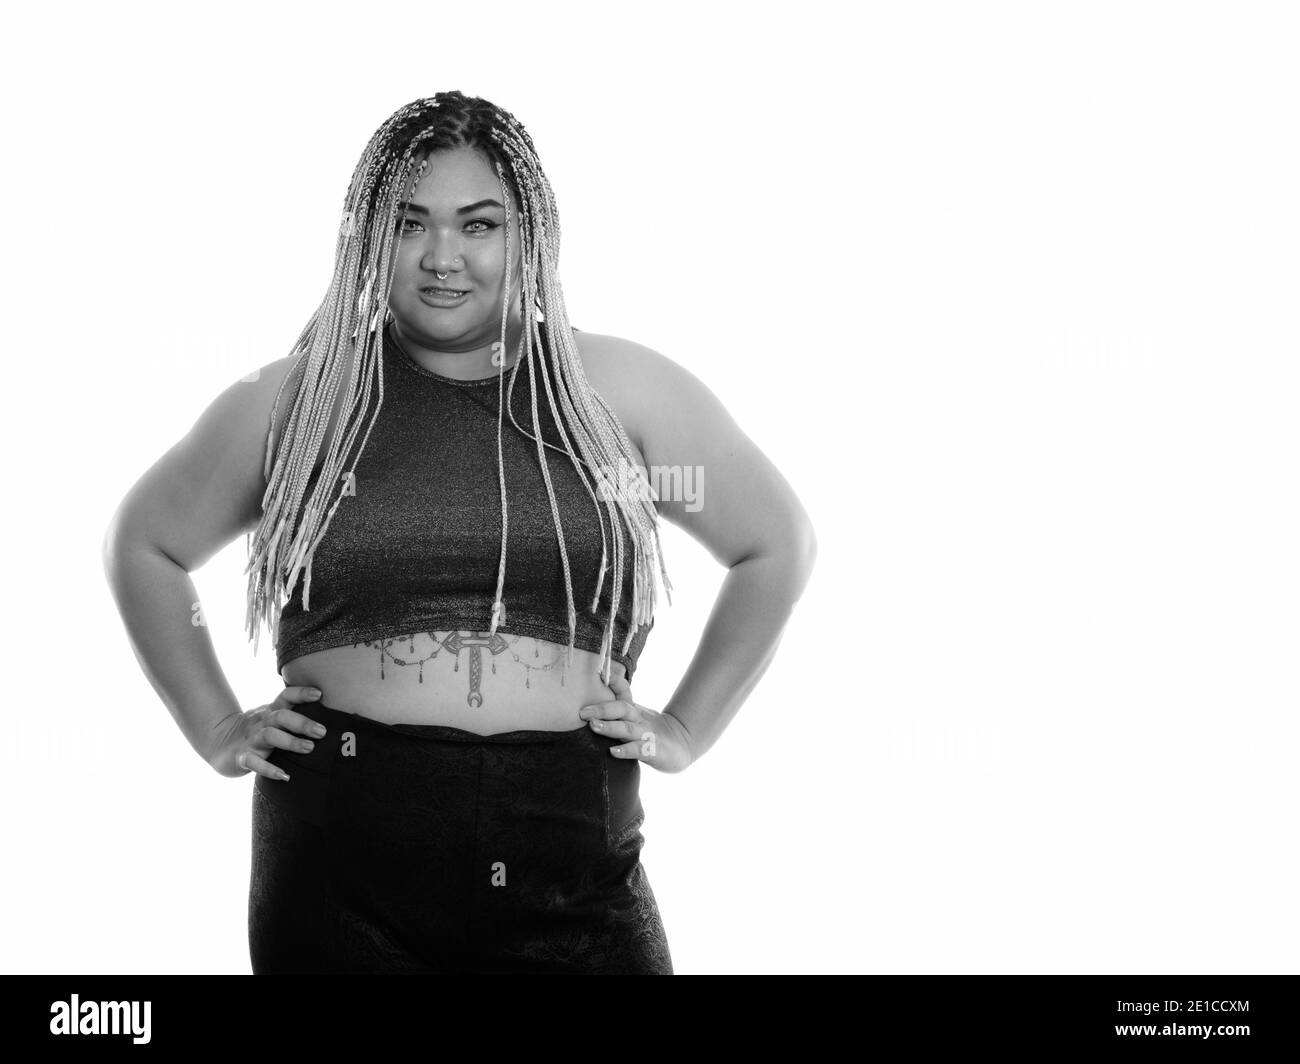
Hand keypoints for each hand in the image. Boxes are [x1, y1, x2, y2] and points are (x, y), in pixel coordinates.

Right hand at [206, 685, 328, 779]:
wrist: (221, 744)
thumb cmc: (259, 731)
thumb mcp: (274, 719)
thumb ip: (295, 716)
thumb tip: (332, 720)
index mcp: (272, 711)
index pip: (286, 696)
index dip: (301, 693)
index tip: (319, 694)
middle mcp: (262, 722)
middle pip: (281, 716)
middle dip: (302, 723)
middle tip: (322, 731)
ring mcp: (251, 739)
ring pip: (270, 736)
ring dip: (290, 742)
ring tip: (309, 748)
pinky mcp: (242, 757)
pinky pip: (254, 762)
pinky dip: (269, 769)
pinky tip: (284, 776)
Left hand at [579, 672, 693, 773]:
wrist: (681, 745)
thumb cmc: (648, 730)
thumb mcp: (634, 716)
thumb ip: (616, 706)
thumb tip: (594, 690)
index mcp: (633, 709)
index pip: (624, 691)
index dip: (613, 682)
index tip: (598, 674)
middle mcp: (639, 719)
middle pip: (622, 708)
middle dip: (602, 709)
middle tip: (583, 712)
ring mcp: (646, 735)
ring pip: (627, 729)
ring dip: (610, 727)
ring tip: (593, 726)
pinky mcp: (652, 752)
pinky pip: (638, 750)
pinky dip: (626, 751)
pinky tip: (613, 752)